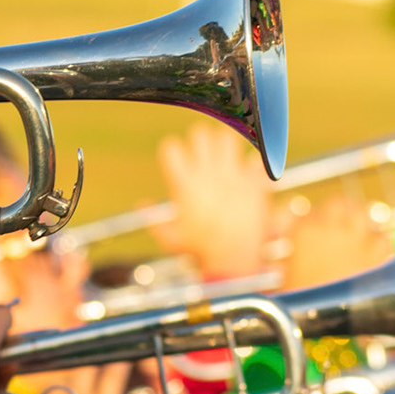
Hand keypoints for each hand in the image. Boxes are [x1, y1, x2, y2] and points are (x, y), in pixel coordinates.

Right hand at [152, 123, 272, 280]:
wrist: (232, 258)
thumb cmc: (200, 251)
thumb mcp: (171, 239)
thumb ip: (154, 221)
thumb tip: (140, 206)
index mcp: (185, 184)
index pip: (171, 147)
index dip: (173, 150)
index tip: (179, 160)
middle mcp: (207, 174)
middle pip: (200, 134)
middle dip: (201, 141)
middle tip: (205, 155)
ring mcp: (232, 175)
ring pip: (227, 137)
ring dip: (225, 143)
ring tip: (227, 156)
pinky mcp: (252, 181)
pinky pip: (254, 159)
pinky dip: (252, 163)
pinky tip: (250, 172)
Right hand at [278, 196, 392, 290]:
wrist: (328, 317)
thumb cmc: (301, 301)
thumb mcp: (285, 275)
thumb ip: (289, 256)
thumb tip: (289, 252)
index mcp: (304, 232)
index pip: (308, 212)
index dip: (310, 220)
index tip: (310, 228)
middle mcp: (331, 228)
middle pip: (337, 203)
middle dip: (336, 211)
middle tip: (335, 222)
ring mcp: (357, 238)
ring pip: (362, 214)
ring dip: (358, 221)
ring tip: (355, 232)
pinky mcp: (377, 253)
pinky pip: (382, 237)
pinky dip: (378, 242)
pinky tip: (373, 250)